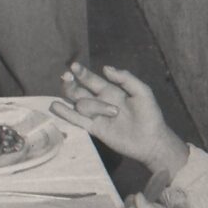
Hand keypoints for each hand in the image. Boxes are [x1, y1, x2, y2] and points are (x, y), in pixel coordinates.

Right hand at [52, 62, 189, 181]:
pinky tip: (55, 106)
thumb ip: (126, 79)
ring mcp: (96, 116)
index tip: (73, 67)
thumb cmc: (150, 115)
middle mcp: (99, 101)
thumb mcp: (142, 92)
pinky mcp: (95, 129)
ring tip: (113, 112)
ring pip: (79, 104)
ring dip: (91, 105)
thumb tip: (105, 68)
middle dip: (70, 83)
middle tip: (67, 77)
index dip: (81, 72)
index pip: (90, 79)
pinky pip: (77, 120)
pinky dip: (65, 113)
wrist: (152, 141)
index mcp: (110, 91)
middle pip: (77, 90)